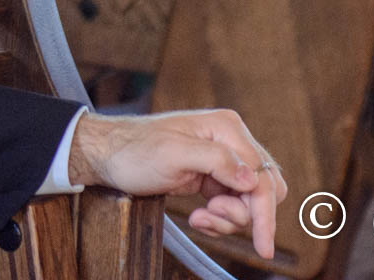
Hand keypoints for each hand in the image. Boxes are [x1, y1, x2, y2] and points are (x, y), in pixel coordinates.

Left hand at [66, 109, 285, 259]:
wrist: (109, 156)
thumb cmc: (135, 150)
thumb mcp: (173, 154)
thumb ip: (216, 162)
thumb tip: (251, 179)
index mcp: (227, 129)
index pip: (261, 175)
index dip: (264, 212)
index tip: (263, 245)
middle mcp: (231, 142)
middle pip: (263, 189)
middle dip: (243, 213)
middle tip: (211, 215)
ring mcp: (223, 161)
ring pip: (248, 202)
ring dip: (226, 218)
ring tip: (198, 217)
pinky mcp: (213, 178)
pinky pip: (232, 206)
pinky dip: (218, 218)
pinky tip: (198, 216)